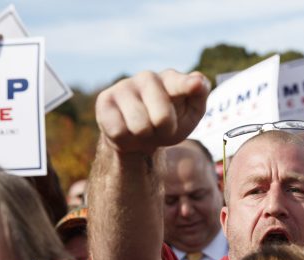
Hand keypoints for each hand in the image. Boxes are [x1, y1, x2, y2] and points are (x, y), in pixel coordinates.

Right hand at [95, 70, 209, 155]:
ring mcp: (124, 87)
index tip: (194, 86)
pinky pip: (119, 131)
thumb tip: (198, 82)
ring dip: (144, 136)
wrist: (139, 136)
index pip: (180, 83)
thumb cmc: (169, 123)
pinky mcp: (104, 101)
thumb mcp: (190, 114)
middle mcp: (148, 77)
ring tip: (143, 128)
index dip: (187, 86)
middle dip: (165, 131)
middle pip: (162, 118)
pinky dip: (126, 139)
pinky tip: (126, 129)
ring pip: (139, 127)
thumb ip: (199, 96)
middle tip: (161, 128)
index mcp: (171, 79)